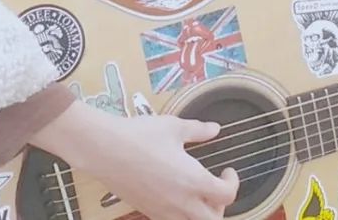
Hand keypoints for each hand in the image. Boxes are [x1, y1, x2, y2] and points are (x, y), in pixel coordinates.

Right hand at [34, 104, 238, 219]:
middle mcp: (181, 202)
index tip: (226, 170)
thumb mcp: (174, 127)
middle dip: (220, 206)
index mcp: (193, 181)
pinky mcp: (147, 211)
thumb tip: (215, 129)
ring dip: (201, 213)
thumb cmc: (140, 136)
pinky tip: (175, 195)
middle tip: (215, 187)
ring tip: (196, 193)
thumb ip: (198, 130)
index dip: (233, 183)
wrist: (104, 150)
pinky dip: (181, 214)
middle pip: (213, 219)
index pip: (227, 195)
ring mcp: (163, 211)